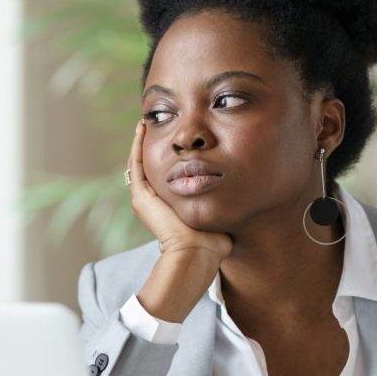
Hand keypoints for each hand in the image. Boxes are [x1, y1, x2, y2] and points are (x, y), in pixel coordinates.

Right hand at [128, 121, 231, 260]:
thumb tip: (240, 191)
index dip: (167, 158)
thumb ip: (221, 201)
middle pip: (148, 168)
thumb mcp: (216, 213)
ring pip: (138, 163)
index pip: (164, 177)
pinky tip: (141, 128)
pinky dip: (137, 145)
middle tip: (151, 124)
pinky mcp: (141, 196)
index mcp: (168, 207)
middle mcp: (152, 203)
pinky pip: (136, 164)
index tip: (173, 140)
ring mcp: (143, 199)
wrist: (197, 253)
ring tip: (144, 122)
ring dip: (140, 142)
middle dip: (151, 146)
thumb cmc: (212, 241)